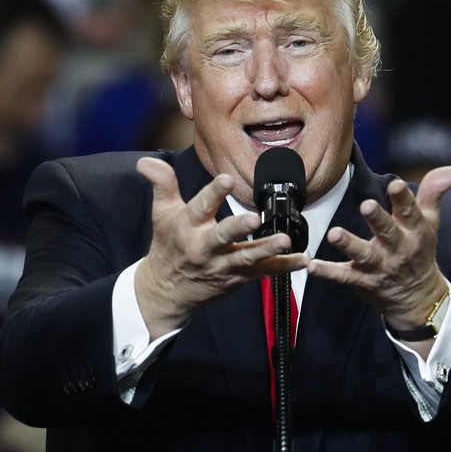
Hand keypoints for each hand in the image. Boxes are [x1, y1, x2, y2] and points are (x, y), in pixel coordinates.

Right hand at [135, 157, 308, 338]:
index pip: (200, 207)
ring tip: (286, 240)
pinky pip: (263, 272)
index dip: (213, 192)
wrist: (167, 291)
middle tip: (254, 218)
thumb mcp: (162, 213)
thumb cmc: (168, 245)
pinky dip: (284, 266)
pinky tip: (302, 259)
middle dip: (238, 228)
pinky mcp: (238, 278)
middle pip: (222, 236)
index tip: (226, 178)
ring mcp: (223, 265)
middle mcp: (205, 247)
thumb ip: (162, 184)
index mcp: (187, 227)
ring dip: (267, 249)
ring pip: (247, 257)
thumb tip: (147, 161)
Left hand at [307, 166, 450, 334]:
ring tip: (334, 234)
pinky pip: (344, 276)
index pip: (410, 212)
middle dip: (377, 219)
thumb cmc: (420, 251)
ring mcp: (380, 267)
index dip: (404, 198)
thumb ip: (433, 192)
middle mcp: (398, 249)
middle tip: (366, 205)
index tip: (395, 184)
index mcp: (414, 232)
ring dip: (349, 244)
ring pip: (364, 255)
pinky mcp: (363, 281)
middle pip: (388, 232)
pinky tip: (312, 265)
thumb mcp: (429, 222)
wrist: (418, 298)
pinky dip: (328, 272)